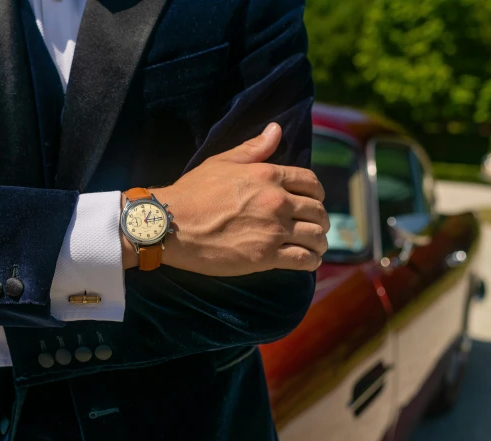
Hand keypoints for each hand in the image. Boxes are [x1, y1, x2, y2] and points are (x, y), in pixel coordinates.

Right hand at [123, 123, 329, 274]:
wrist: (171, 224)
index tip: (312, 202)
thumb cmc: (192, 192)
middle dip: (320, 220)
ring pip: (315, 236)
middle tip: (314, 228)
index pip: (311, 183)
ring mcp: (273, 230)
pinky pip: (303, 259)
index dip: (317, 194)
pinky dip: (311, 261)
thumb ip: (253, 148)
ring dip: (319, 242)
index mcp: (268, 176)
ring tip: (314, 247)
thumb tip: (277, 129)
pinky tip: (308, 261)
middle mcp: (277, 201)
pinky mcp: (265, 257)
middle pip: (317, 211)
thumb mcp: (222, 163)